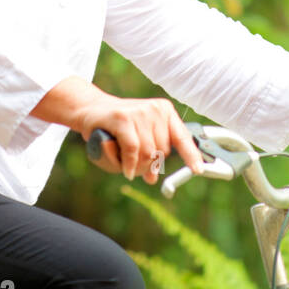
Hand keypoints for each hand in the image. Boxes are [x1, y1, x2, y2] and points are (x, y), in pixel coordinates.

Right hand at [73, 92, 204, 183]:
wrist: (90, 110)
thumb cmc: (117, 127)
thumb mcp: (138, 139)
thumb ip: (149, 156)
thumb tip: (153, 178)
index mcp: (165, 112)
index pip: (182, 137)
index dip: (191, 155)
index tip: (198, 170)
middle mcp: (155, 110)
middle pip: (162, 152)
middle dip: (148, 166)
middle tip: (134, 166)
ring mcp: (140, 112)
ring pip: (148, 153)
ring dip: (136, 166)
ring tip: (124, 161)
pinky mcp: (123, 118)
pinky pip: (133, 150)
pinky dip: (129, 164)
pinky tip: (125, 170)